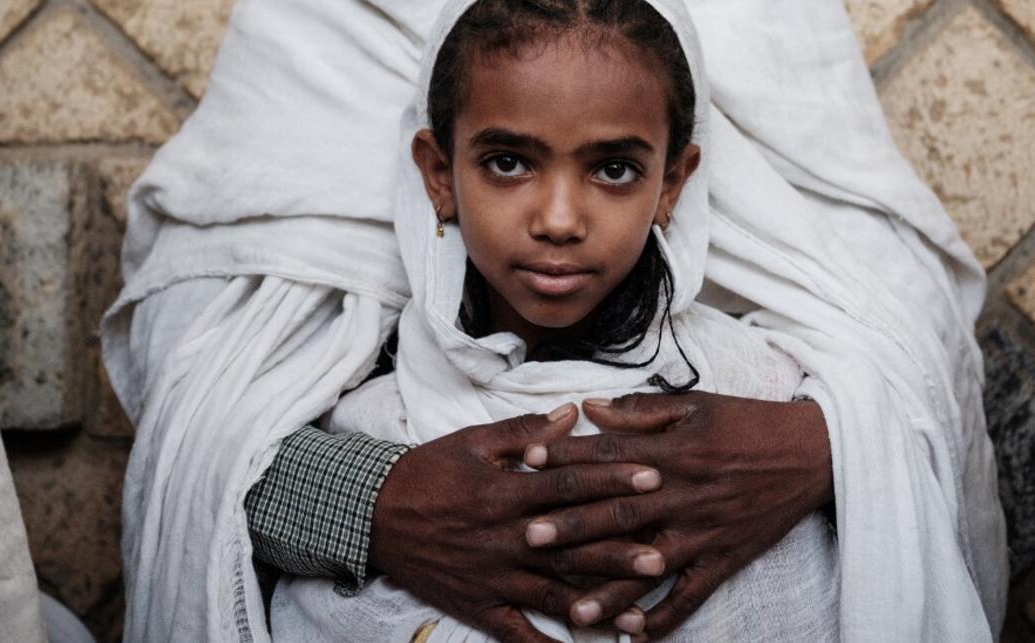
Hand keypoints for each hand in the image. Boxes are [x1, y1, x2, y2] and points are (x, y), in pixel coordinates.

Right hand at [368, 404, 666, 642]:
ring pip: (554, 594)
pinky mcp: (480, 605)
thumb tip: (571, 413)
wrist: (370, 514)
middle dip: (619, 551)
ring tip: (638, 615)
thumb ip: (525, 431)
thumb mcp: (471, 442)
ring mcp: (494, 576)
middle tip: (665, 554)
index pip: (569, 485)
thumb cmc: (425, 473)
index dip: (612, 481)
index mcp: (506, 492)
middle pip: (571, 546)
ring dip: (598, 605)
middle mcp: (506, 538)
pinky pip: (518, 633)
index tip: (653, 477)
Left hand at [522, 392, 832, 639]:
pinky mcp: (724, 558)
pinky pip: (691, 595)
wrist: (815, 452)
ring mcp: (703, 531)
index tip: (526, 461)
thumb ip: (639, 409)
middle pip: (618, 513)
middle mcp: (682, 495)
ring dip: (610, 589)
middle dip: (572, 526)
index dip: (566, 456)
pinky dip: (665, 617)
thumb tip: (588, 407)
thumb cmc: (750, 422)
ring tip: (574, 610)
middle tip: (529, 538)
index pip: (609, 455)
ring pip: (648, 565)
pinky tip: (635, 634)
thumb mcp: (695, 404)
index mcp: (672, 452)